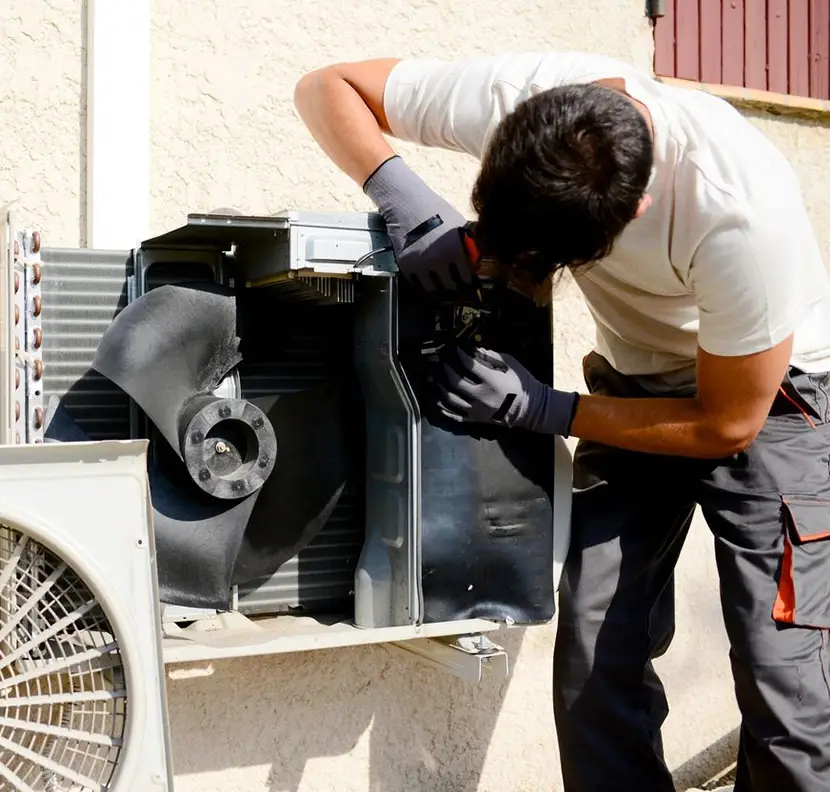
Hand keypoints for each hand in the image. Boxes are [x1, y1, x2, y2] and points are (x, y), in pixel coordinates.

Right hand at [363, 156, 472, 291]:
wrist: (407, 204)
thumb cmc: (436, 211)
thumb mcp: (458, 225)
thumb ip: (468, 244)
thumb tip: (476, 261)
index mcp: (456, 250)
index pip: (466, 276)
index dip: (467, 278)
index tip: (466, 280)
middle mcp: (439, 260)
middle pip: (450, 285)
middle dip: (453, 283)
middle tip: (453, 282)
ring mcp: (421, 264)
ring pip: (432, 288)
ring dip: (437, 285)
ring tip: (438, 280)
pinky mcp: (406, 265)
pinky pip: (416, 282)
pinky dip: (421, 280)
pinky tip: (425, 274)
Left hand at [434, 346, 578, 436]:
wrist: (530, 409)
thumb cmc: (521, 383)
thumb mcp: (511, 364)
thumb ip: (491, 356)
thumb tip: (474, 350)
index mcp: (492, 381)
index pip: (469, 365)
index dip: (460, 355)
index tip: (456, 350)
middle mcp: (482, 396)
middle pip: (456, 382)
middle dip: (447, 370)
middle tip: (442, 363)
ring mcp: (477, 410)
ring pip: (451, 399)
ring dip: (441, 388)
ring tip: (436, 380)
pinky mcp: (475, 420)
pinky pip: (455, 416)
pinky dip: (444, 409)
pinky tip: (437, 401)